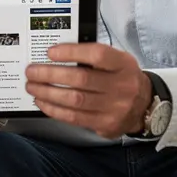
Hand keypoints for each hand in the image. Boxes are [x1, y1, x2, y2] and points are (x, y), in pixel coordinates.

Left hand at [25, 43, 152, 138]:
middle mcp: (122, 86)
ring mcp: (114, 108)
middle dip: (50, 74)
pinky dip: (54, 109)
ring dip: (48, 93)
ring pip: (75, 100)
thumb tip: (58, 54)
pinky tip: (43, 102)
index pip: (97, 55)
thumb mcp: (118, 61)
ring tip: (32, 86)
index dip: (71, 52)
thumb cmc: (123, 78)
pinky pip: (74, 118)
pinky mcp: (105, 125)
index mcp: (124, 65)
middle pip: (81, 79)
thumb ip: (92, 57)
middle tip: (32, 71)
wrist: (144, 106)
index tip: (50, 52)